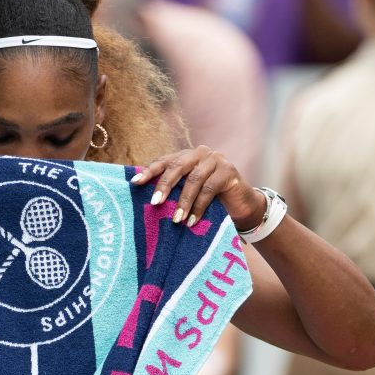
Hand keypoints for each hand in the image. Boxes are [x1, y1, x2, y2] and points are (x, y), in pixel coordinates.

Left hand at [131, 145, 265, 230]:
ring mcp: (216, 160)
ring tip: (176, 220)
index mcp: (186, 156)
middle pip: (177, 166)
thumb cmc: (208, 200)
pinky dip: (199, 206)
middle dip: (164, 185)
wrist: (240, 205)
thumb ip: (173, 191)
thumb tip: (146, 201)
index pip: (164, 161)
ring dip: (183, 201)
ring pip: (194, 179)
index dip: (149, 171)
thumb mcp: (187, 194)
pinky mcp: (229, 171)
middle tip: (155, 203)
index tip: (135, 183)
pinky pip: (210, 189)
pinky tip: (192, 221)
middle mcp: (200, 153)